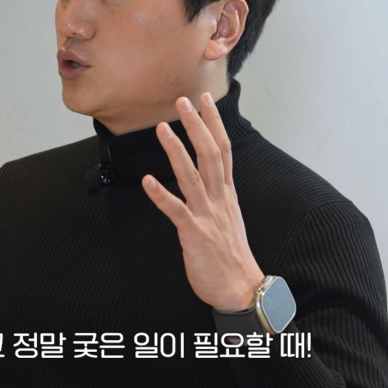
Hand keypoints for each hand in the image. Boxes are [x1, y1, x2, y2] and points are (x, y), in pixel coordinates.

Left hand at [142, 93, 264, 311]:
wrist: (241, 288)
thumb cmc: (232, 256)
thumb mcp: (229, 218)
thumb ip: (218, 196)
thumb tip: (210, 178)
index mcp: (227, 194)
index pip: (222, 149)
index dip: (213, 123)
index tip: (204, 100)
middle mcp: (220, 199)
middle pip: (210, 154)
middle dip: (197, 125)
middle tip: (183, 101)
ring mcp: (208, 216)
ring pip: (192, 175)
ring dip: (176, 150)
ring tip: (162, 128)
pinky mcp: (194, 234)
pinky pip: (176, 211)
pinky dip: (161, 195)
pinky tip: (147, 181)